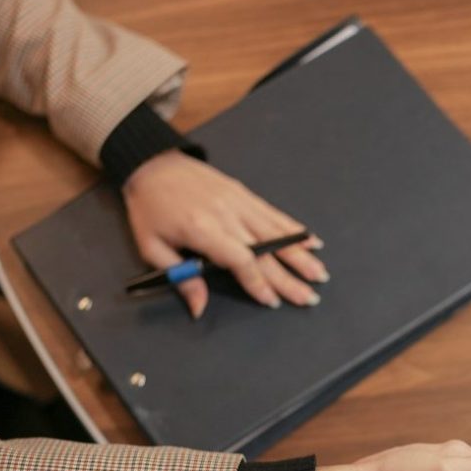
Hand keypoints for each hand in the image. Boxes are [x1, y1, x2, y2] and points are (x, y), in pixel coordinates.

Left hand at [123, 150, 327, 315]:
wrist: (152, 162)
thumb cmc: (149, 208)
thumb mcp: (152, 247)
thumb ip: (181, 278)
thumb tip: (199, 309)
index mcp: (203, 229)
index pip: (241, 260)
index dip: (259, 282)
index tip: (273, 301)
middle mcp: (227, 215)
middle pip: (266, 252)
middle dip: (290, 278)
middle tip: (310, 297)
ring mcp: (239, 202)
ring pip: (276, 233)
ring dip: (301, 255)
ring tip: (320, 274)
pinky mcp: (244, 193)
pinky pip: (274, 214)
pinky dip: (294, 229)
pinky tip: (313, 241)